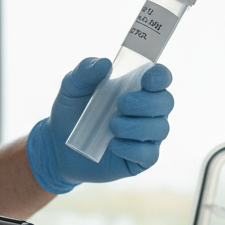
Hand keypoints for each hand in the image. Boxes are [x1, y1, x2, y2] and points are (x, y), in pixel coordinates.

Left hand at [25, 57, 173, 193]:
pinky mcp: (139, 160)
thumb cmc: (72, 112)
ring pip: (160, 129)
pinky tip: (113, 145)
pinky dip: (132, 149)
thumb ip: (85, 71)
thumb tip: (105, 64)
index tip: (147, 79)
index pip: (161, 78)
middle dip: (146, 102)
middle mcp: (148, 111)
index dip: (160, 76)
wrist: (58, 146)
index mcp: (137, 88)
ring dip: (137, 126)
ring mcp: (146, 136)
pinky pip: (150, 155)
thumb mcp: (72, 87)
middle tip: (121, 103)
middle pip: (166, 102)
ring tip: (111, 126)